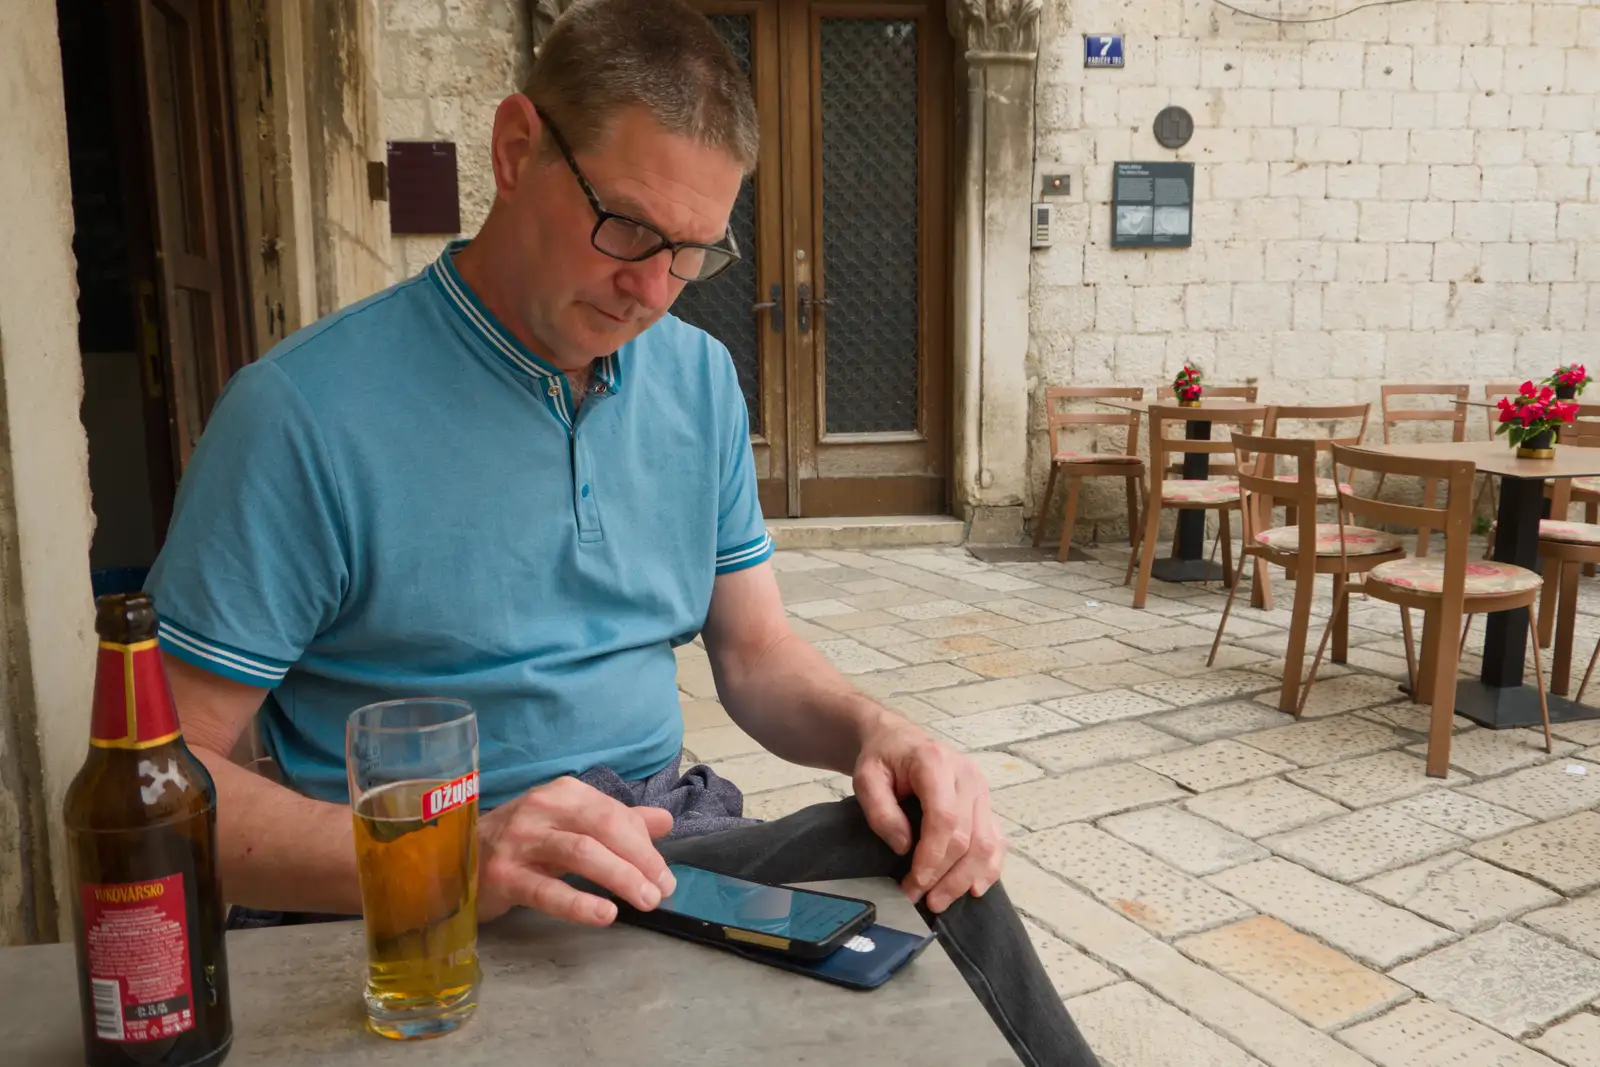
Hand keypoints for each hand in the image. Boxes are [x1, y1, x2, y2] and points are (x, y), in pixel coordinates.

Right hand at [477, 776, 677, 925]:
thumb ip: (618, 821)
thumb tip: (665, 821)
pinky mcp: (503, 875)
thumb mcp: (570, 824)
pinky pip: (547, 890)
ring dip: (620, 877)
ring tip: (646, 901)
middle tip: (662, 890)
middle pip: (602, 828)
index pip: (614, 814)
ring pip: (580, 853)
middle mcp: (542, 809)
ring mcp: (520, 841)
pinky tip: (605, 915)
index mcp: (564, 794)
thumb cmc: (523, 842)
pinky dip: (579, 903)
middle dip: (640, 859)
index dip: (644, 845)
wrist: (458, 860)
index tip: (664, 875)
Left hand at [852, 716, 1005, 913]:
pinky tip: (973, 888)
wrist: (898, 740)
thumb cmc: (882, 759)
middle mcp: (967, 775)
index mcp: (936, 763)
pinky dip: (989, 868)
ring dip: (965, 878)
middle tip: (919, 898)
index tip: (915, 883)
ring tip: (940, 901)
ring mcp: (981, 789)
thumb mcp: (866, 779)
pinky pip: (997, 840)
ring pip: (986, 843)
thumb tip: (904, 847)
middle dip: (944, 875)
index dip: (932, 856)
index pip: (944, 817)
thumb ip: (881, 811)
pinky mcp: (986, 804)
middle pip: (968, 836)